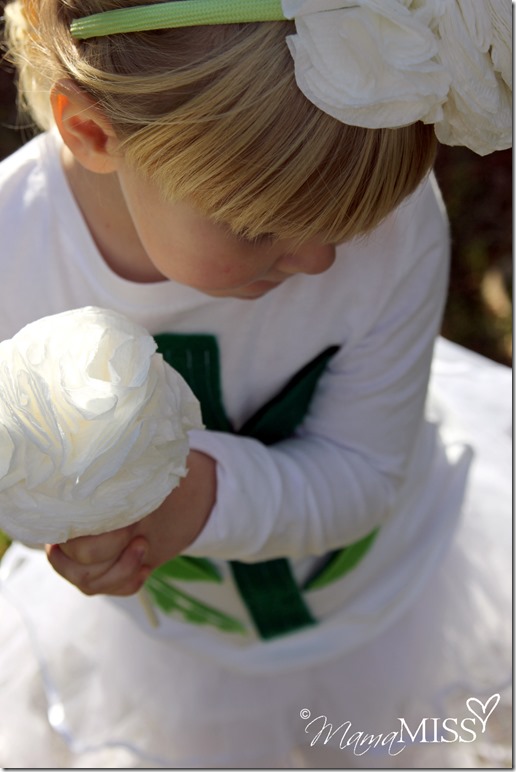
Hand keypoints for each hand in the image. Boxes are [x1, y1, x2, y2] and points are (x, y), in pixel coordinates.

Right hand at [46, 450, 216, 595]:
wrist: (155, 504)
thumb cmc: (135, 483)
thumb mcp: (129, 476)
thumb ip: (118, 476)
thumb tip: (121, 463)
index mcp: (66, 514)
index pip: (67, 539)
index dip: (98, 534)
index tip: (125, 517)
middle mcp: (66, 543)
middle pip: (78, 567)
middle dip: (112, 550)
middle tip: (135, 530)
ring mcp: (82, 564)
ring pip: (90, 584)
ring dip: (123, 568)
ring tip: (143, 545)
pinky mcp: (103, 579)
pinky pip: (112, 591)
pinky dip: (131, 581)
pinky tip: (146, 567)